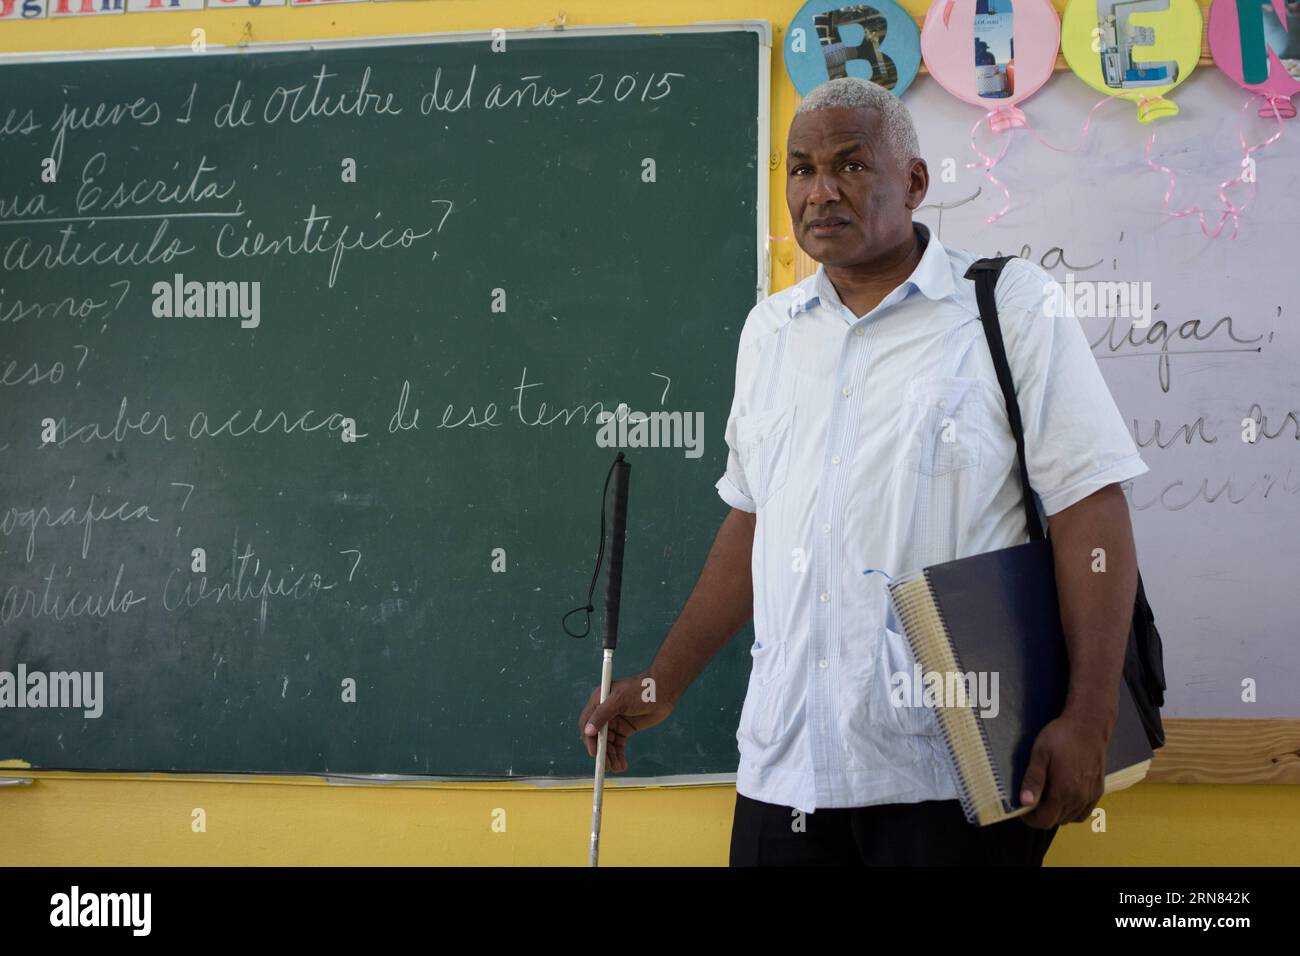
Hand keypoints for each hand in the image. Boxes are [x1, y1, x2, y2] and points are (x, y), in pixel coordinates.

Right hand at [577, 670, 675, 771]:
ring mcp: (615, 722)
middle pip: (597, 736)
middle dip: (601, 751)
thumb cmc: (641, 690)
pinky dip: (619, 755)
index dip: (589, 739)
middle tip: (607, 766)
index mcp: (598, 702)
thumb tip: (588, 731)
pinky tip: (622, 764)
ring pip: (608, 743)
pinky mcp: (625, 729)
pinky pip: (618, 745)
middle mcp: (604, 713)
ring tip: (617, 767)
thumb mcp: (620, 700)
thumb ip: (602, 715)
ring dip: (611, 756)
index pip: (587, 723)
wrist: (663, 691)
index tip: (595, 753)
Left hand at [1018, 712, 1110, 828]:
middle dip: (1042, 814)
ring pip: (1071, 818)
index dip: (1031, 819)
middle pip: (1057, 820)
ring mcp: (1091, 795)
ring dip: (1057, 813)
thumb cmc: (1061, 736)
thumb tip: (1025, 802)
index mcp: (1063, 791)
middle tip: (1032, 799)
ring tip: (1047, 797)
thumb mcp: (1040, 754)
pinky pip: (1084, 812)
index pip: (1045, 820)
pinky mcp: (1099, 790)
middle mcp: (1079, 798)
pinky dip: (1073, 811)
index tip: (1022, 809)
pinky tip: (1065, 798)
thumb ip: (1033, 780)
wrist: (1089, 725)